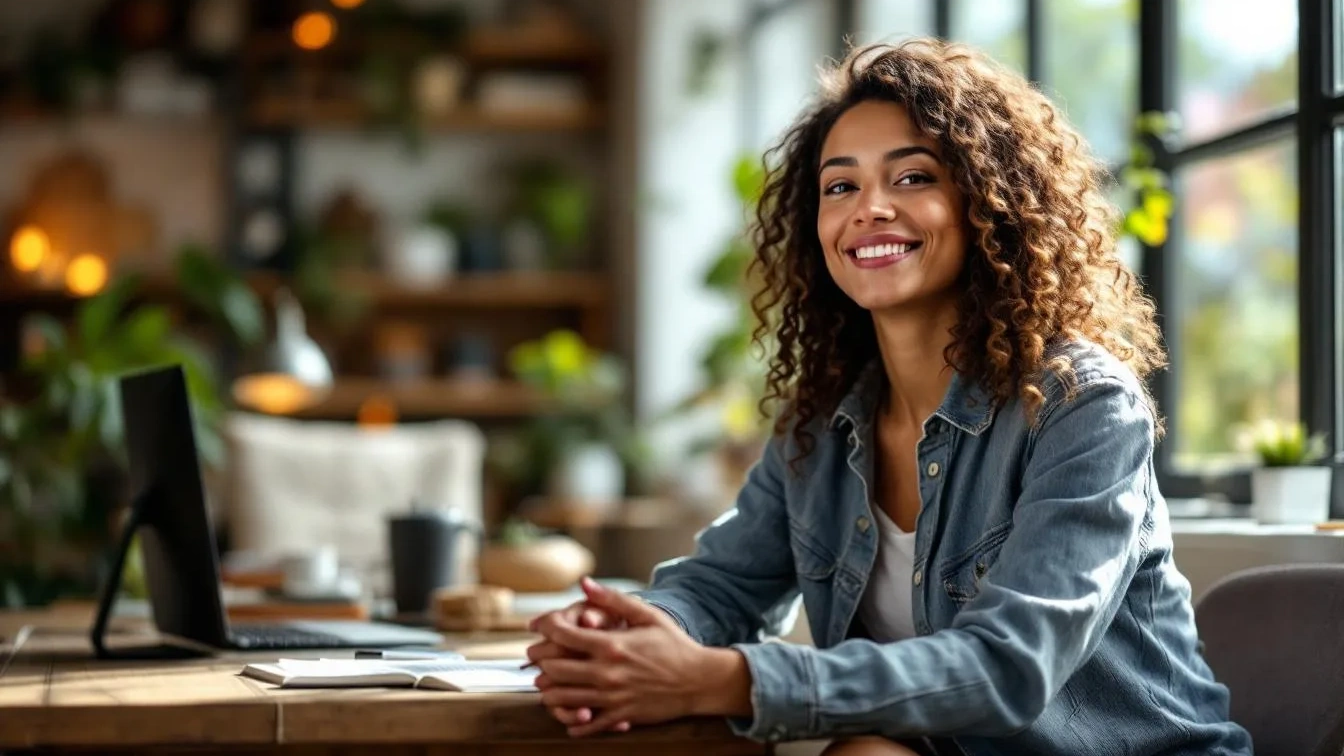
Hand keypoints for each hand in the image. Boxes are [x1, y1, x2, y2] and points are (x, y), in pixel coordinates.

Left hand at [533, 578, 752, 737]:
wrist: (699, 680)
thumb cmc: (674, 644)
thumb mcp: (647, 615)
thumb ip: (612, 599)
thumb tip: (584, 584)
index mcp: (611, 644)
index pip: (562, 635)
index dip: (543, 627)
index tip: (537, 626)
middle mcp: (607, 672)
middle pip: (554, 669)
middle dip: (539, 660)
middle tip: (535, 656)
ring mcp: (612, 697)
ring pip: (562, 698)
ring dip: (549, 690)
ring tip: (547, 683)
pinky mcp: (620, 716)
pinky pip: (585, 726)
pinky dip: (572, 721)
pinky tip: (570, 713)